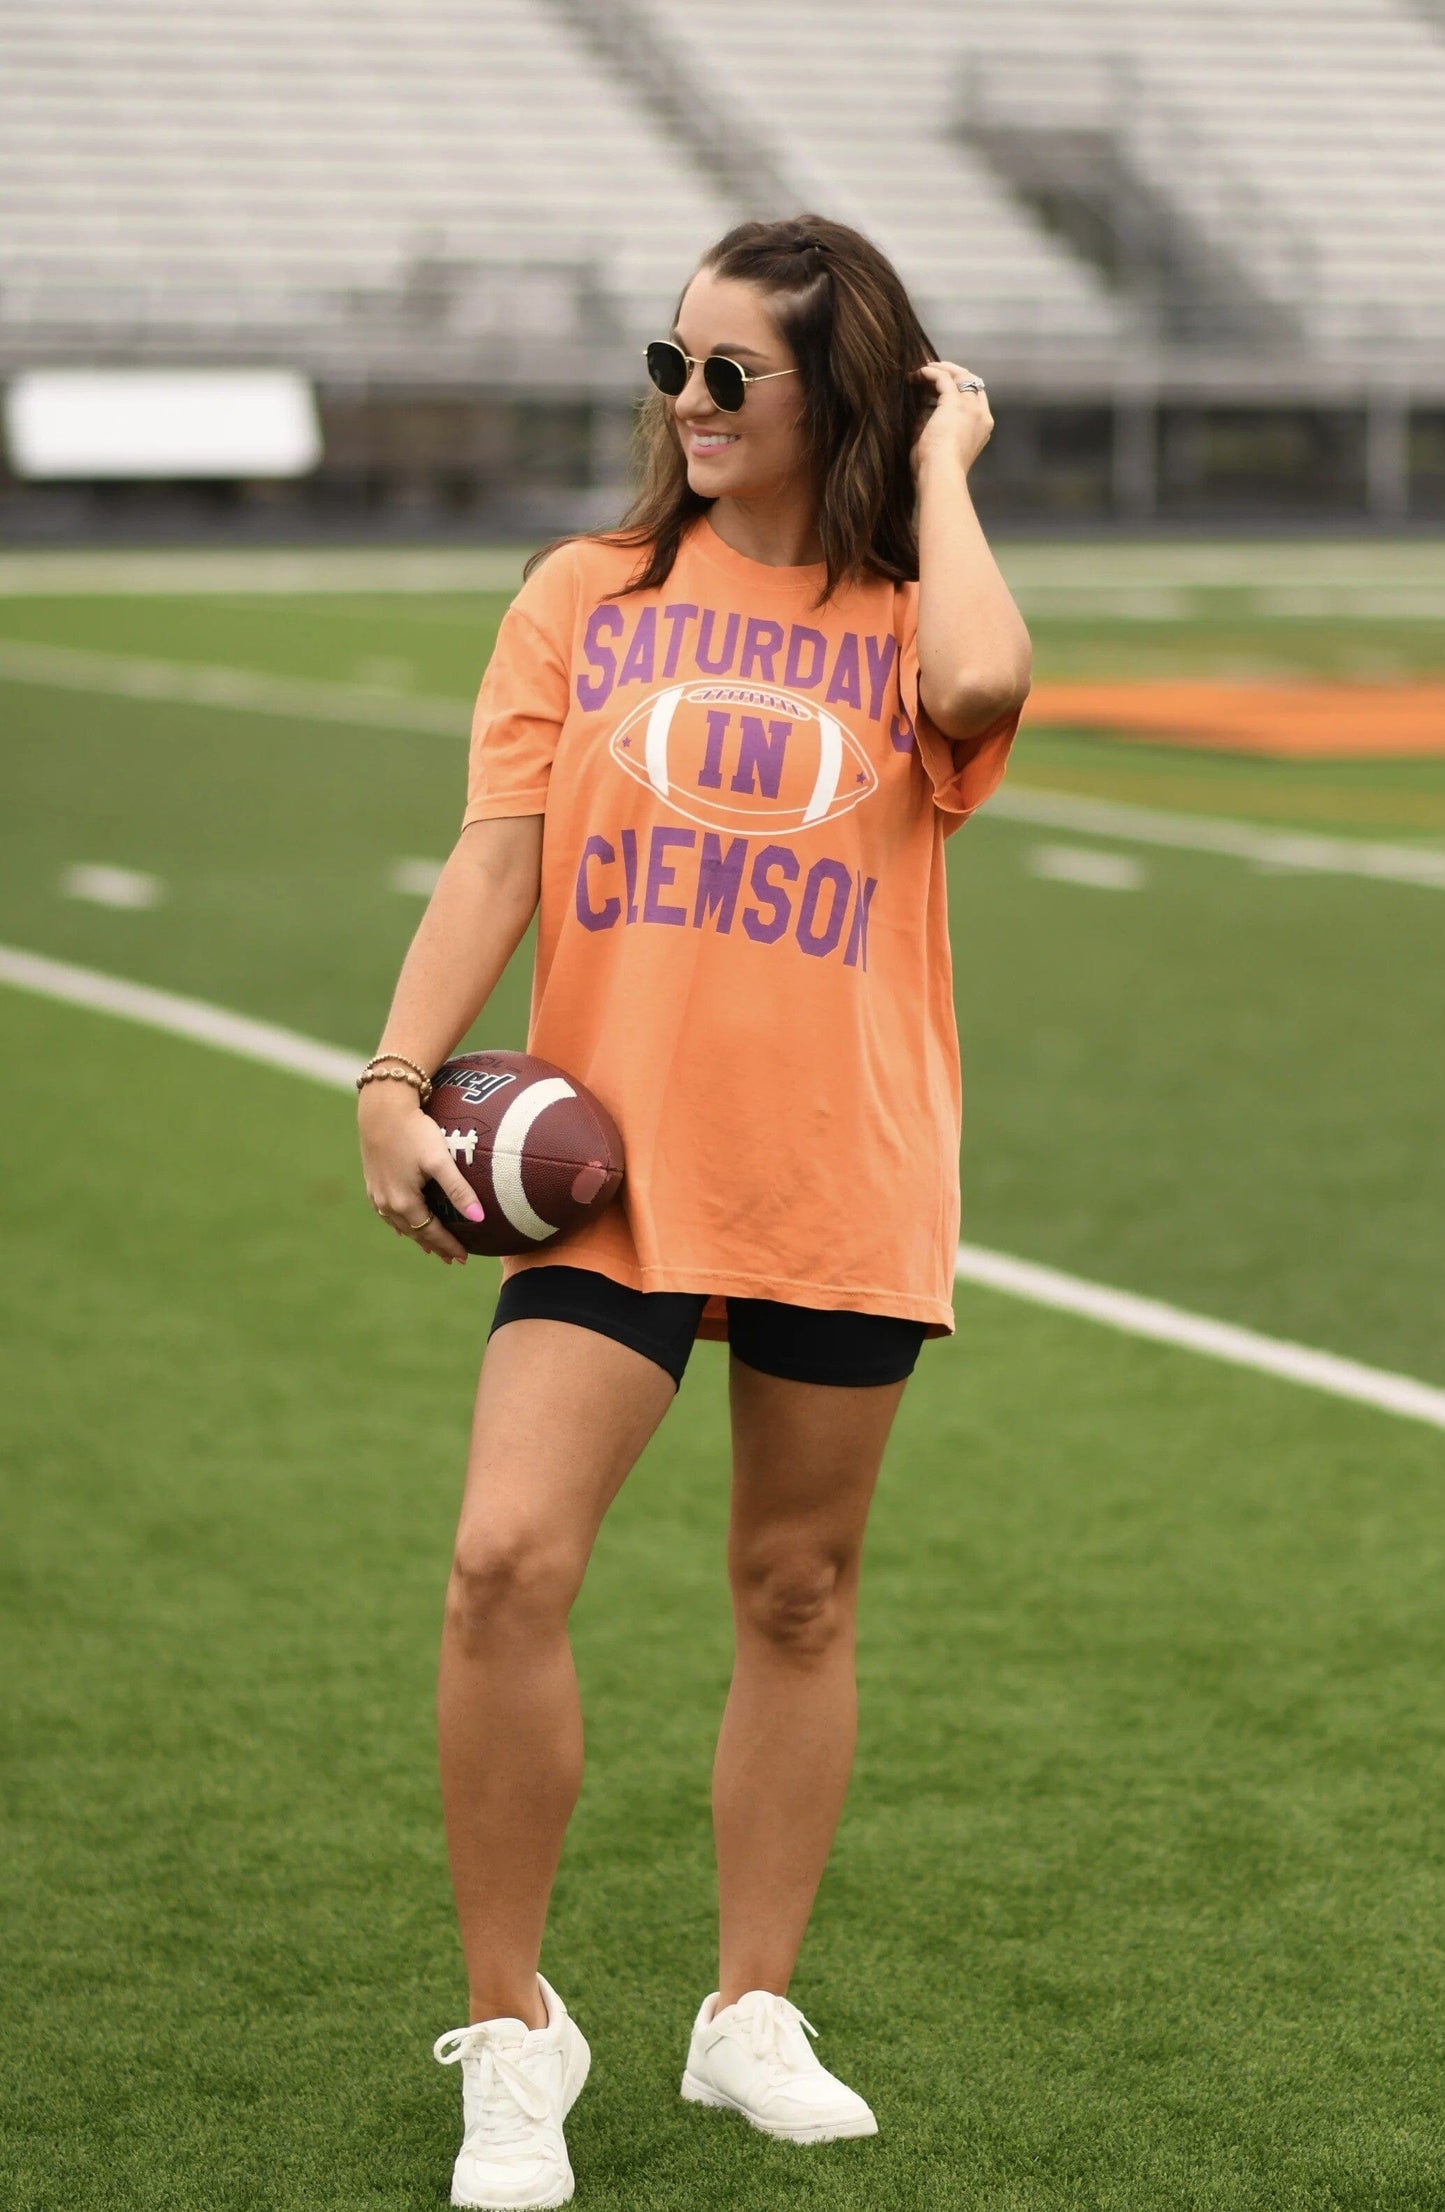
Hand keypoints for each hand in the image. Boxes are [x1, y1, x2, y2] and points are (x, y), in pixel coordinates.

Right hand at [358, 1083, 481, 1265]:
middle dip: (435, 1246)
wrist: (381, 1109)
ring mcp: (376, 1194)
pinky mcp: (371, 1182)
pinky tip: (404, 1224)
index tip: (464, 1257)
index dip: (448, 1246)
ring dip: (417, 1236)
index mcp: (404, 1202)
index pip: (431, 1233)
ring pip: (400, 1225)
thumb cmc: (414, 1131)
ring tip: (432, 1247)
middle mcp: (387, 1203)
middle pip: (415, 1233)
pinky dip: (401, 1223)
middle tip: (453, 1258)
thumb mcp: (440, 1161)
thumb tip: (479, 1218)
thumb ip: (459, 1190)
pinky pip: (387, 1213)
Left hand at [910, 360, 993, 485]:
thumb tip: (923, 411)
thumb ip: (937, 426)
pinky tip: (919, 373)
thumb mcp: (941, 445)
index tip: (940, 386)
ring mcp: (971, 406)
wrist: (941, 473)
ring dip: (942, 369)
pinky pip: (944, 378)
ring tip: (925, 369)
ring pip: (960, 375)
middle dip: (952, 373)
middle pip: (971, 382)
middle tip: (934, 370)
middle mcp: (981, 414)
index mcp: (982, 428)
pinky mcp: (955, 402)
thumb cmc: (937, 469)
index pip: (975, 397)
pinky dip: (931, 372)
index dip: (959, 387)